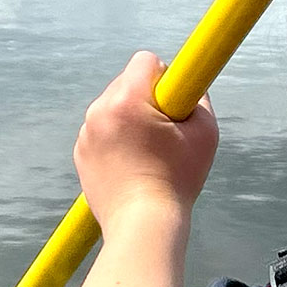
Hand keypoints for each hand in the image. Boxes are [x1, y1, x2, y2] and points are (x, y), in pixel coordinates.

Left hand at [74, 50, 217, 237]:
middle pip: (128, 83)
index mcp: (126, 100)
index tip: (174, 101)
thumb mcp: (205, 132)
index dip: (168, 78)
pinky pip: (103, 132)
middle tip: (166, 133)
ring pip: (114, 109)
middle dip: (148, 100)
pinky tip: (134, 166)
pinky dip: (117, 142)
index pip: (146, 61)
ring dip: (132, 121)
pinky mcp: (81, 154)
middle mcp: (99, 111)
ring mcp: (86, 134)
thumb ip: (199, 99)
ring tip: (150, 154)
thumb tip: (190, 88)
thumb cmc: (176, 180)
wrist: (142, 225)